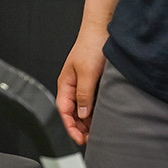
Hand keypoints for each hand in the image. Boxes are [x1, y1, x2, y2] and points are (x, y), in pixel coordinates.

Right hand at [57, 27, 108, 145]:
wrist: (103, 29)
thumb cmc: (91, 45)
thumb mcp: (87, 73)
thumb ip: (83, 95)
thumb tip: (81, 114)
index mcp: (65, 83)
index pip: (63, 111)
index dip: (69, 127)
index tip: (78, 139)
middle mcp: (73, 85)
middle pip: (72, 113)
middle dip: (79, 128)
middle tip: (90, 139)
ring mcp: (84, 84)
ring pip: (83, 109)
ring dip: (88, 121)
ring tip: (97, 132)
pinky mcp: (95, 82)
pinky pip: (92, 101)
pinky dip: (96, 111)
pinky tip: (103, 117)